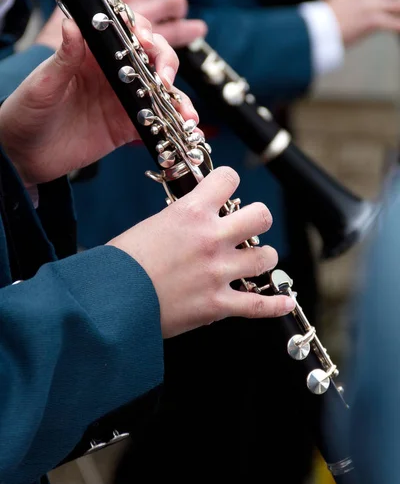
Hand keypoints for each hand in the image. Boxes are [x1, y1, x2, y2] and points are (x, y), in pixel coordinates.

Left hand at [0, 19, 196, 186]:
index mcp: (92, 55)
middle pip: (151, 60)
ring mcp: (121, 101)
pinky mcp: (125, 127)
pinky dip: (174, 129)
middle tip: (167, 81)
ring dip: (179, 102)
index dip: (142, 33)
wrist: (22, 155)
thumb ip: (63, 58)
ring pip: (159, 94)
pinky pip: (155, 125)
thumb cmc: (25, 112)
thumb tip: (72, 24)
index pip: (124, 34)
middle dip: (167, 66)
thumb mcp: (42, 84)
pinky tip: (187, 134)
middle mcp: (112, 74)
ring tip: (188, 117)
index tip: (147, 44)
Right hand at [108, 167, 295, 337]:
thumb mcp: (150, 226)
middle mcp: (211, 238)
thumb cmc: (121, 263)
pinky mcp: (217, 304)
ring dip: (262, 258)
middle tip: (246, 227)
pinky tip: (285, 300)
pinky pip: (259, 305)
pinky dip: (276, 304)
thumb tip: (194, 221)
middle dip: (256, 218)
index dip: (229, 182)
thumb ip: (181, 221)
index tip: (227, 191)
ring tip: (253, 262)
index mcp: (190, 212)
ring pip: (267, 256)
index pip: (228, 179)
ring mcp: (218, 272)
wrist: (109, 300)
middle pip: (261, 215)